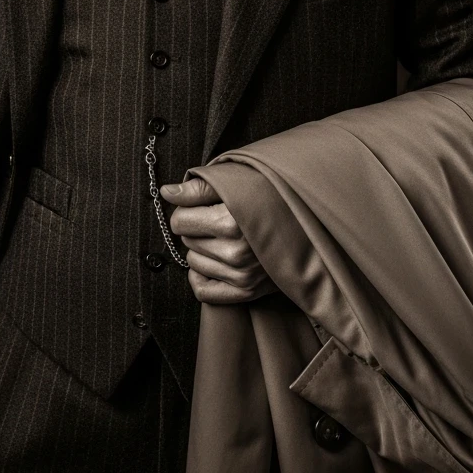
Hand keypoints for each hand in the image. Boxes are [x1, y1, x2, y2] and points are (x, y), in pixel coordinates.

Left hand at [159, 177, 277, 303]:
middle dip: (196, 229)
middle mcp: (236, 252)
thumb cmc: (269, 194)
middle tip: (218, 220)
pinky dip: (202, 276)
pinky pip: (204, 291)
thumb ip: (197, 188)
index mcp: (231, 222)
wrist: (307, 220)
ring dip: (202, 250)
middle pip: (187, 241)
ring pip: (194, 263)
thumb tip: (166, 192)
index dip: (187, 210)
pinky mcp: (247, 291)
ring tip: (225, 237)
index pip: (179, 221)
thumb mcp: (235, 181)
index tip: (201, 206)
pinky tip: (214, 261)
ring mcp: (242, 275)